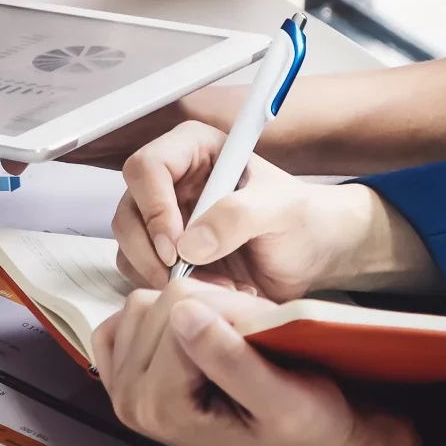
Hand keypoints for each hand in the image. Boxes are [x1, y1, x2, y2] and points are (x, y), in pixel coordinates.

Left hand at [94, 278, 423, 445]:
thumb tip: (183, 312)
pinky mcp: (125, 374)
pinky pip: (127, 318)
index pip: (179, 310)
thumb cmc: (308, 429)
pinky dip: (162, 316)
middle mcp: (131, 401)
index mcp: (162, 408)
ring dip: (189, 309)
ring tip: (227, 337)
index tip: (261, 330)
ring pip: (142, 304)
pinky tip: (193, 336)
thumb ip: (231, 359)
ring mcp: (123, 388)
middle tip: (248, 335)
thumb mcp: (284, 400)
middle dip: (209, 308)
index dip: (229, 308)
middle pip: (155, 305)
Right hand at [111, 121, 439, 298]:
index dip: (154, 208)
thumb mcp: (282, 210)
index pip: (146, 168)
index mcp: (194, 150)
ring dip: (162, 276)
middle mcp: (171, 181)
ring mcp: (164, 219)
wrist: (317, 255)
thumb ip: (238, 216)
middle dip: (151, 251)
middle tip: (185, 278)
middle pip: (127, 211)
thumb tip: (188, 244)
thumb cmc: (306, 220)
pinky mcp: (164, 254)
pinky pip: (141, 273)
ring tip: (216, 289)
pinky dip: (168, 291)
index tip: (177, 246)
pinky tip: (212, 294)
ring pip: (127, 246)